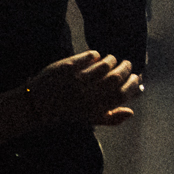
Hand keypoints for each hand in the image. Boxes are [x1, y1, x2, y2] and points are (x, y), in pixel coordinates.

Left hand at [22, 51, 142, 126]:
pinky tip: (96, 55)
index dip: (132, 85)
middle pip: (114, 79)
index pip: (121, 95)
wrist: (38, 105)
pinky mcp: (66, 67)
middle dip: (125, 69)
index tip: (136, 78)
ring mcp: (76, 80)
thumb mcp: (89, 119)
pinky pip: (86, 57)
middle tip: (127, 64)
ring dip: (111, 60)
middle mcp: (87, 94)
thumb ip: (112, 118)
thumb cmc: (67, 112)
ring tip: (112, 59)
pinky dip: (94, 55)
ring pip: (102, 66)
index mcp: (94, 108)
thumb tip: (132, 112)